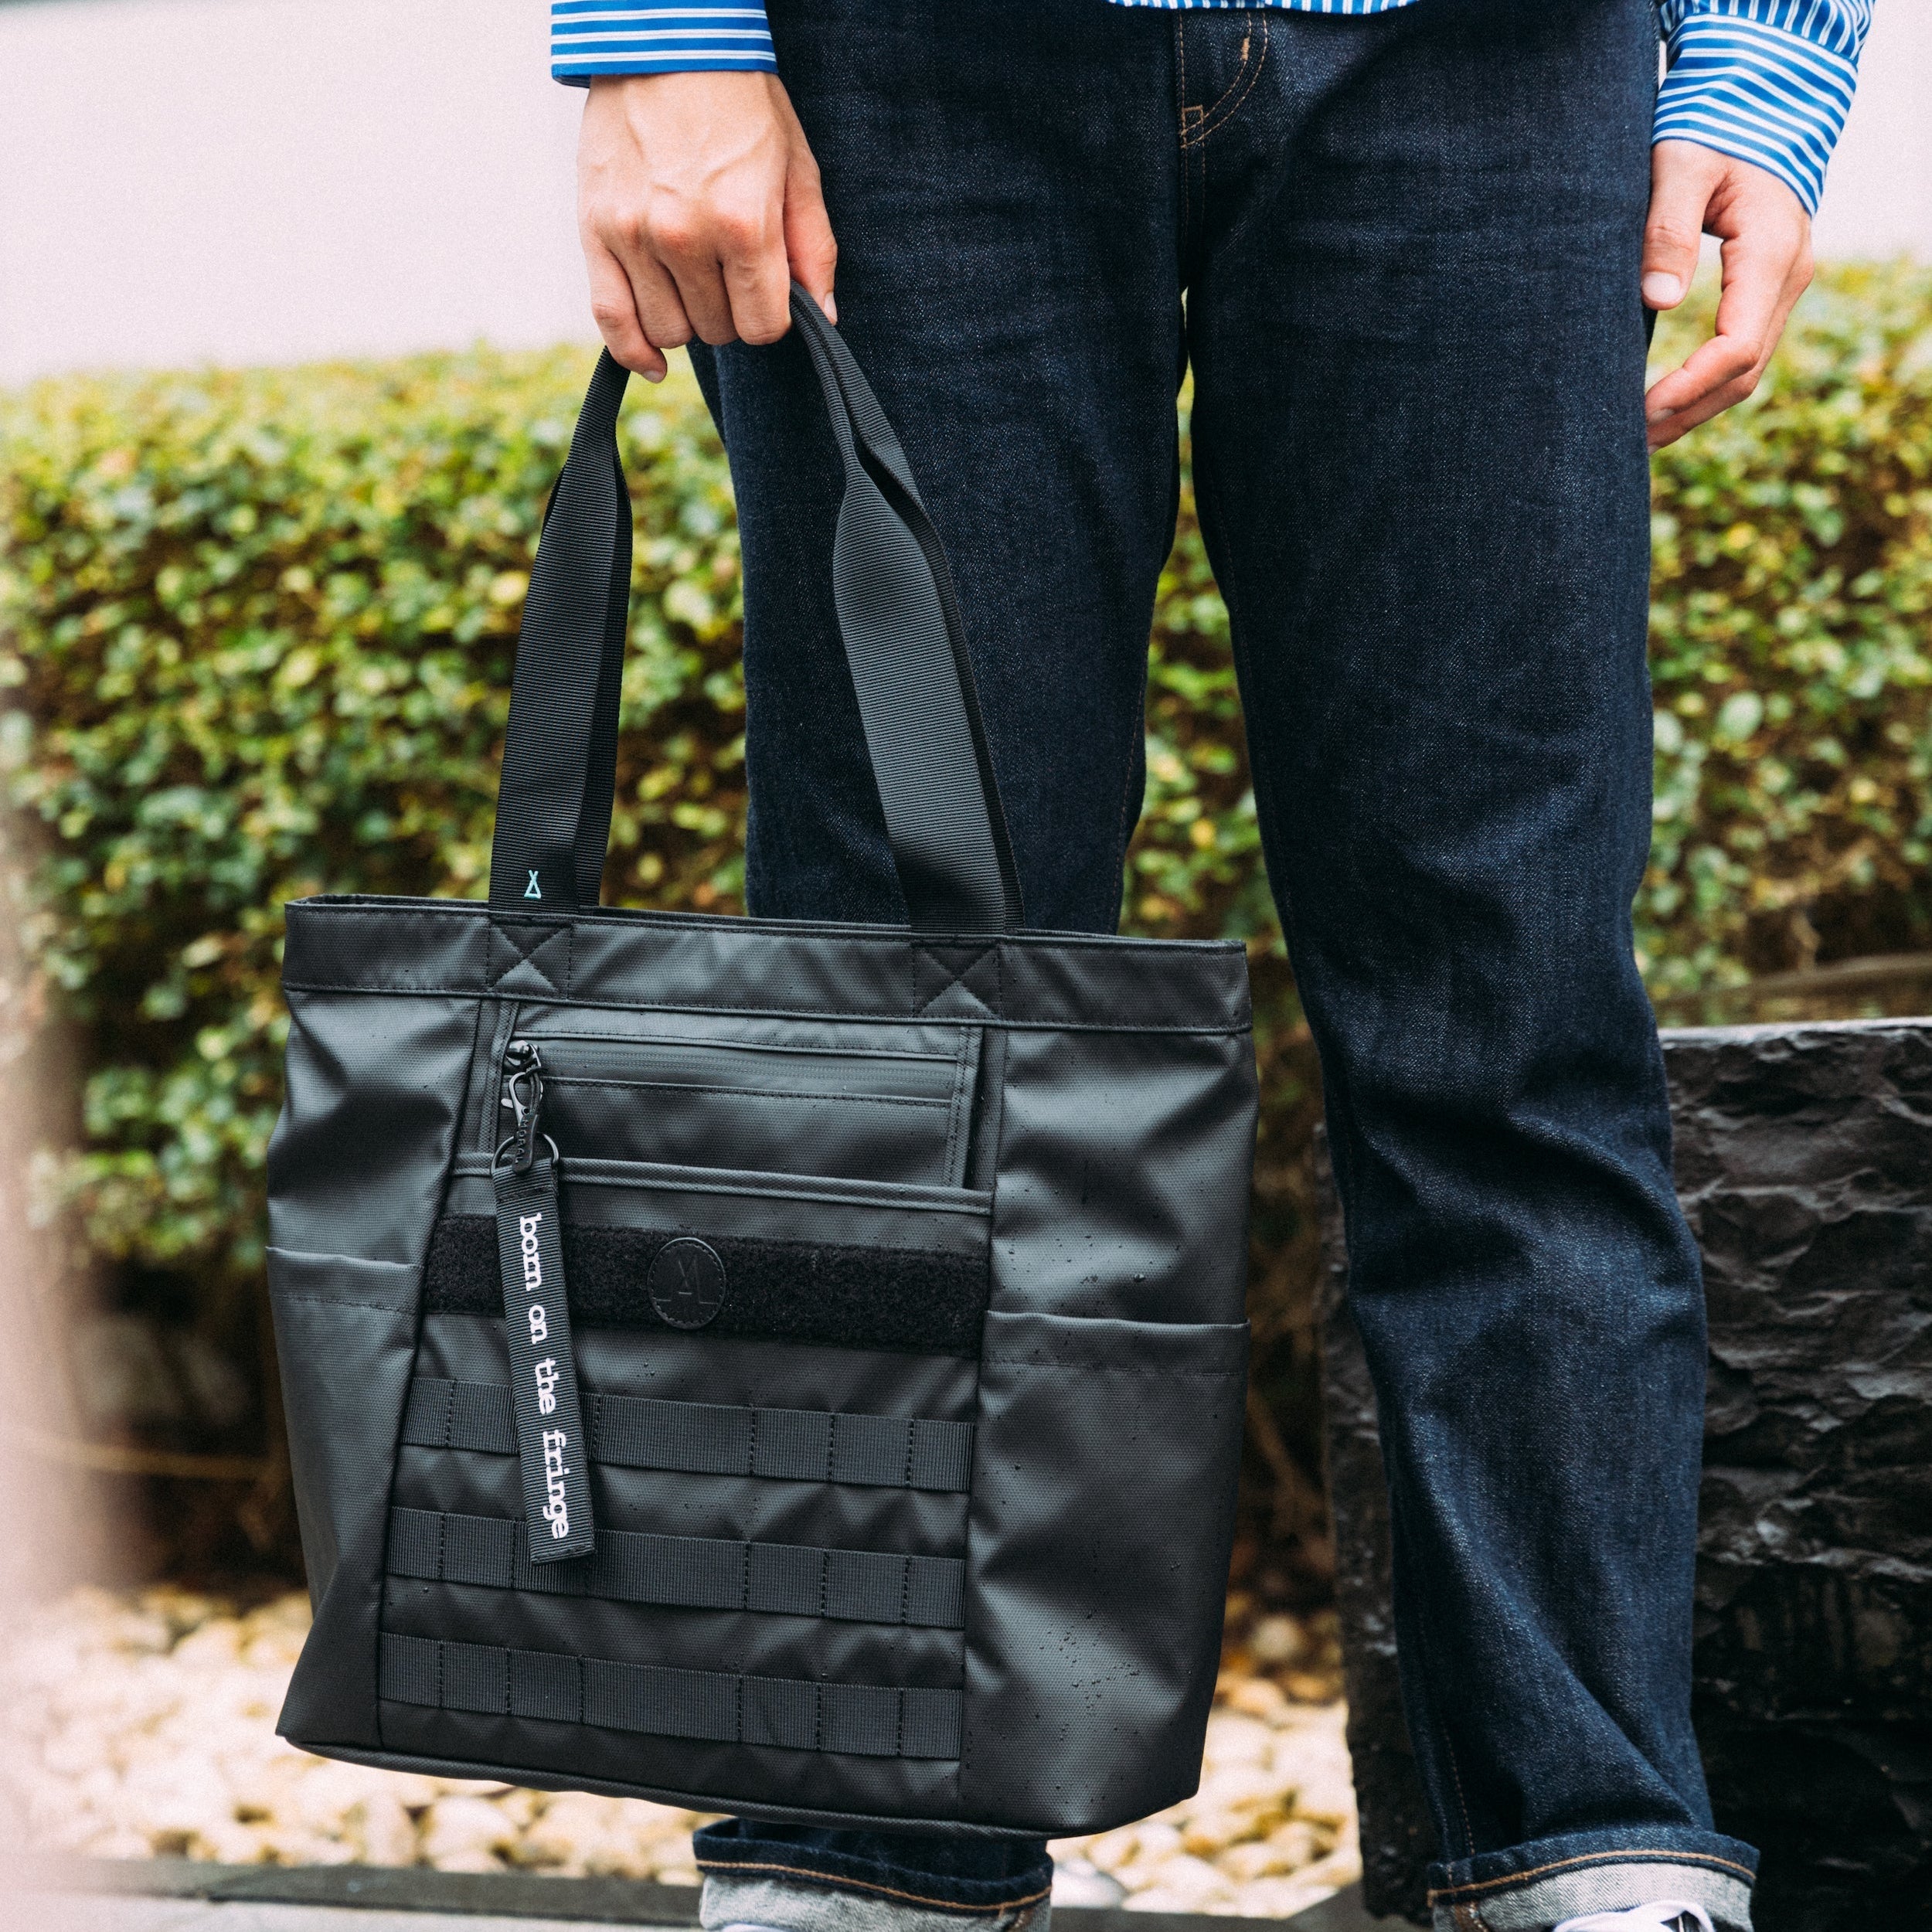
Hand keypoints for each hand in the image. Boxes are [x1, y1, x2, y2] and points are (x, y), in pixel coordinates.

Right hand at [577, 71, 837, 381]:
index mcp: (743, 222)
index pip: (763, 327)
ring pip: (669, 331)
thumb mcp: (796, 166)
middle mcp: (686, 236)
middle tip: (728, 270)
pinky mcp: (595, 230)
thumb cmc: (740, 101)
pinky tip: (652, 362)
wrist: (665, 42)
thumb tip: (825, 316)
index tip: (767, 294)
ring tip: (692, 278)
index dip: (771, 318)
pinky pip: (610, 319)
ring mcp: (635, 235)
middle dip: (730, 312)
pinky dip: (632, 351)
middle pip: (717, 331)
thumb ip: (813, 246)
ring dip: (687, 319)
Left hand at [1640, 140, 1812, 450]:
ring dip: (1698, 408)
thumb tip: (1659, 300)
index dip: (1689, 386)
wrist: (1759, 104)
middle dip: (1689, 412)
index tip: (1642, 411)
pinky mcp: (1768, 289)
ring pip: (1747, 370)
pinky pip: (1743, 352)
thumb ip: (1668, 228)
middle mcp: (1789, 276)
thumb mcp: (1682, 166)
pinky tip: (1667, 403)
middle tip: (1631, 441)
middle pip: (1744, 372)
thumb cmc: (1713, 127)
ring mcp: (1783, 286)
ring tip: (1643, 436)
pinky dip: (1706, 386)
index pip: (1736, 345)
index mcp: (1771, 251)